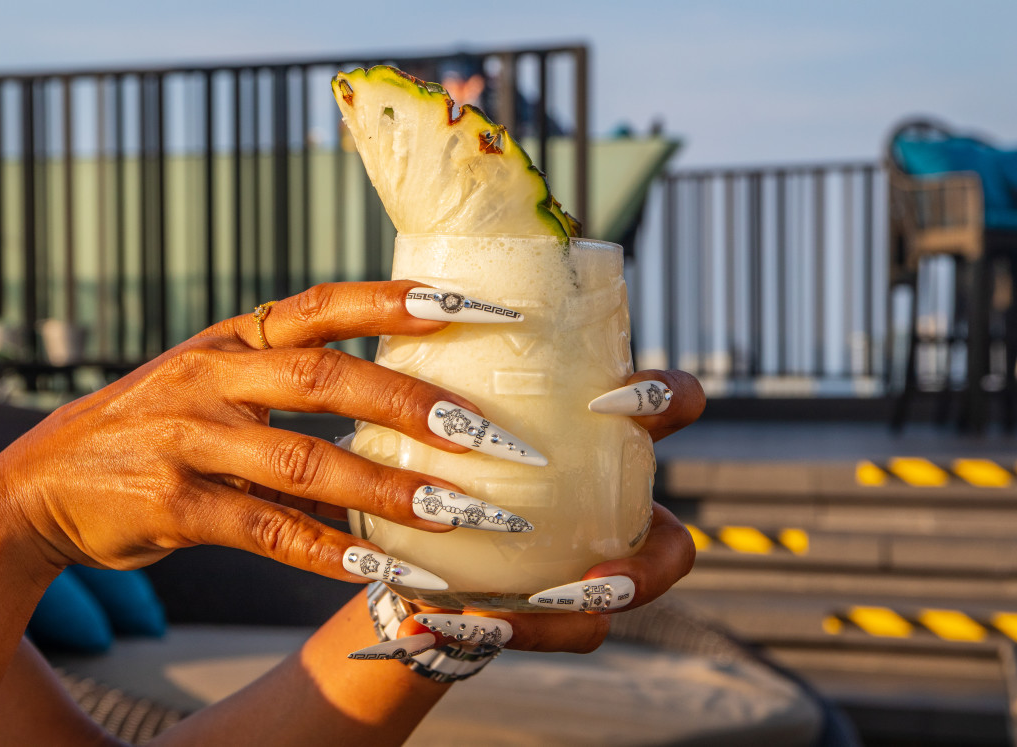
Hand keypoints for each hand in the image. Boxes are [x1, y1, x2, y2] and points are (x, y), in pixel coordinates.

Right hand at [0, 281, 535, 581]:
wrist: (41, 483)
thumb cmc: (154, 429)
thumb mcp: (212, 382)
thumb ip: (287, 384)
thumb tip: (399, 399)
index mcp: (231, 340)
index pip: (324, 307)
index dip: (397, 302)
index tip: (472, 304)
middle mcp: (212, 378)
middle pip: (326, 378)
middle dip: (412, 404)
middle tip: (486, 434)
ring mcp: (189, 440)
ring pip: (305, 461)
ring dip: (387, 491)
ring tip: (457, 513)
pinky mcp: (173, 506)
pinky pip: (265, 530)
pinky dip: (326, 551)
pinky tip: (380, 566)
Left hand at [384, 369, 703, 654]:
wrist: (430, 519)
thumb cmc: (457, 445)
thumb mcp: (461, 402)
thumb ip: (454, 366)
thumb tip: (418, 300)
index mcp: (609, 439)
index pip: (670, 406)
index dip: (665, 399)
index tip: (607, 399)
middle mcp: (619, 506)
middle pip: (675, 546)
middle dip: (649, 569)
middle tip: (597, 582)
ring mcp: (596, 565)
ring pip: (616, 609)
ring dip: (573, 617)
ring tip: (498, 619)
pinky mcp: (563, 612)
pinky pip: (560, 635)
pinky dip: (509, 632)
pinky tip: (439, 624)